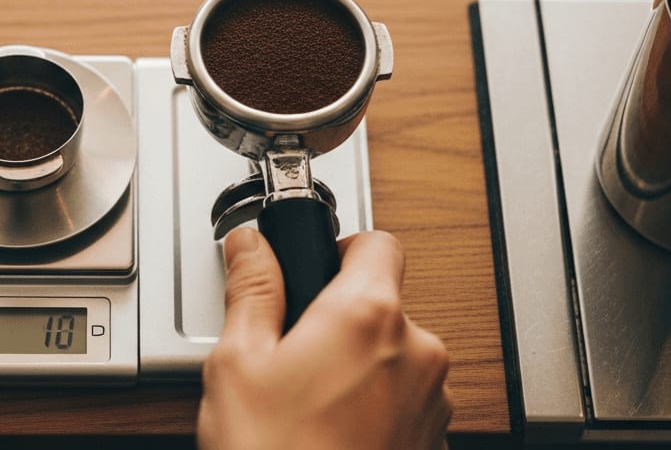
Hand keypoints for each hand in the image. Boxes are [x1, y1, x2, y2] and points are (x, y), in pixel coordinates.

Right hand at [197, 229, 451, 449]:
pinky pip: (404, 404)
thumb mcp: (237, 364)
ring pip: (394, 357)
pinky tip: (327, 434)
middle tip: (288, 352)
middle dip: (338, 319)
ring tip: (303, 404)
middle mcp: (416, 353)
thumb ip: (250, 290)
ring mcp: (431, 403)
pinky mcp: (433, 444)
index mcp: (367, 315)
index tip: (312, 267)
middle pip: (383, 303)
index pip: (377, 240)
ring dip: (358, 368)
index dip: (340, 247)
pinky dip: (372, 410)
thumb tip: (250, 246)